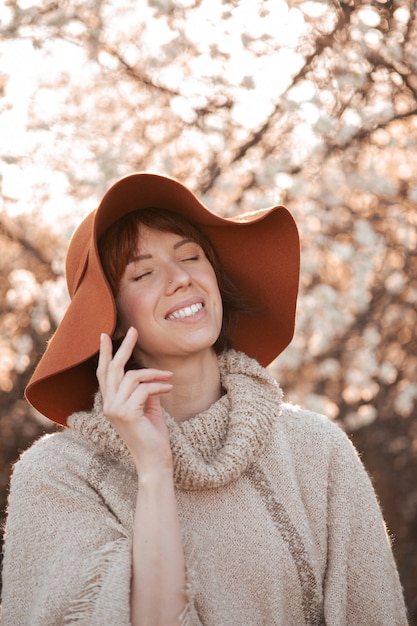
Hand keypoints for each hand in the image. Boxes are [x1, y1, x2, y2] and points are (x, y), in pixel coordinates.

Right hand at [96, 327, 173, 475]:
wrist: (155, 460)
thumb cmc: (152, 435)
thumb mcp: (148, 407)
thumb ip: (144, 390)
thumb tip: (149, 374)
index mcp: (111, 403)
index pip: (104, 373)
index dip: (105, 354)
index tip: (105, 334)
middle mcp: (108, 405)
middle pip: (113, 369)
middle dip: (124, 347)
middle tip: (135, 331)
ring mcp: (115, 409)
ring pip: (132, 377)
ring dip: (154, 374)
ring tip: (168, 378)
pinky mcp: (126, 413)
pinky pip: (144, 389)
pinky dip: (158, 386)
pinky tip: (169, 389)